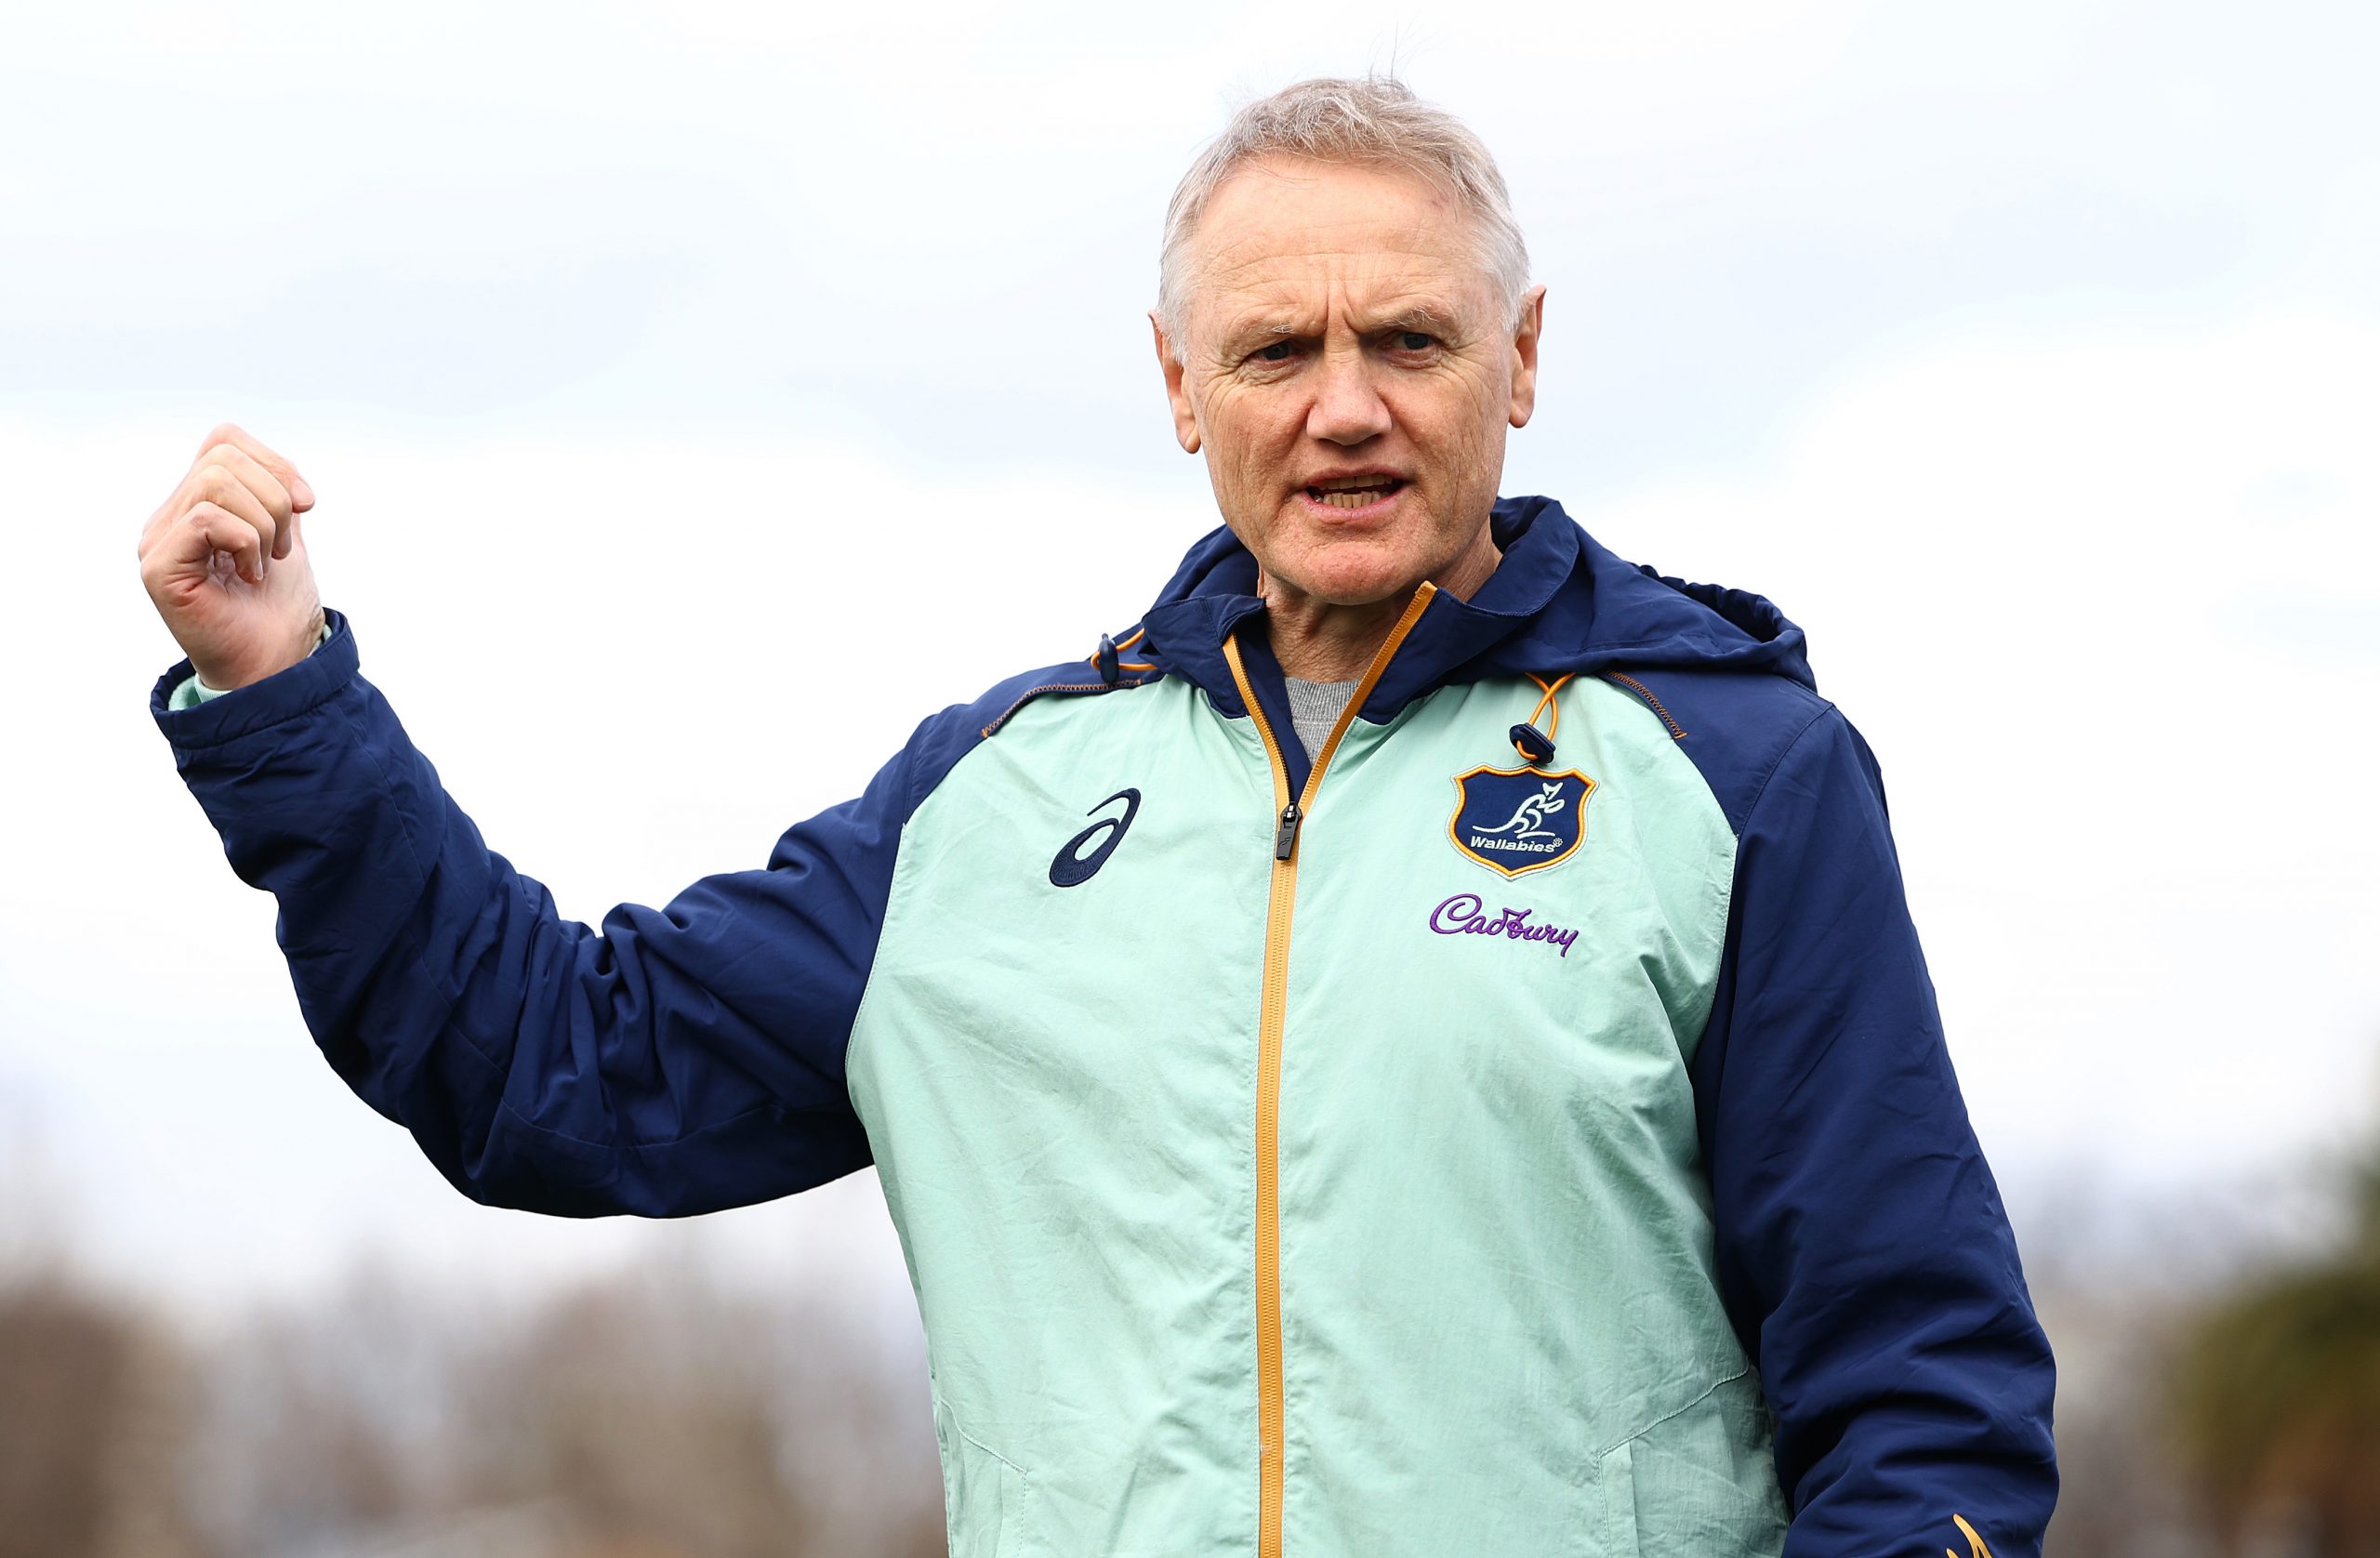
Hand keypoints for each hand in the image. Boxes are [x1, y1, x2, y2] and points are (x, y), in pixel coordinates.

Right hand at [137, 423, 325, 691]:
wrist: (277, 663)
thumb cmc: (278, 608)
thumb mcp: (288, 537)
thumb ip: (276, 496)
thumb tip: (284, 473)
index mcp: (196, 504)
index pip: (224, 441)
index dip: (275, 463)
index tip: (307, 505)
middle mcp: (169, 518)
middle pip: (223, 457)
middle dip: (275, 499)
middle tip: (282, 548)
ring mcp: (158, 541)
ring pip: (216, 482)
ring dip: (264, 525)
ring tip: (264, 564)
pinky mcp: (159, 568)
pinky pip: (205, 520)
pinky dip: (246, 542)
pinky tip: (249, 576)